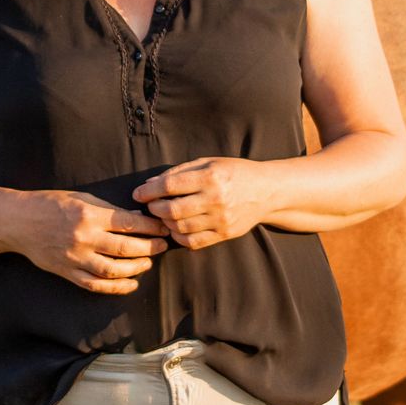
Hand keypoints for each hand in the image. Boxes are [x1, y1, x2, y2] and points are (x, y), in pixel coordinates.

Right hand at [9, 189, 169, 293]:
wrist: (19, 222)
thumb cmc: (52, 204)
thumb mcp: (83, 199)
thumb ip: (111, 210)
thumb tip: (140, 218)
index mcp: (88, 215)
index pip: (129, 223)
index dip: (151, 227)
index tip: (163, 228)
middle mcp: (83, 238)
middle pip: (126, 248)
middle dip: (149, 248)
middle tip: (162, 246)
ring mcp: (75, 258)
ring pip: (113, 270)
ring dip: (136, 268)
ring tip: (147, 263)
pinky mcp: (67, 272)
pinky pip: (96, 284)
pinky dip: (116, 287)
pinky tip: (130, 283)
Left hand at [131, 158, 269, 248]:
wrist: (267, 191)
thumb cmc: (235, 172)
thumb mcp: (209, 162)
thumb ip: (180, 171)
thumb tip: (150, 183)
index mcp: (210, 177)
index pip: (169, 186)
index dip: (149, 191)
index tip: (138, 193)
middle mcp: (215, 199)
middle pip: (172, 210)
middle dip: (154, 208)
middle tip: (150, 205)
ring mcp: (221, 220)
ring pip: (180, 228)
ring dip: (165, 223)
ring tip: (163, 215)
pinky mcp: (224, 235)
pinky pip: (193, 242)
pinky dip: (178, 237)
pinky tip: (176, 228)